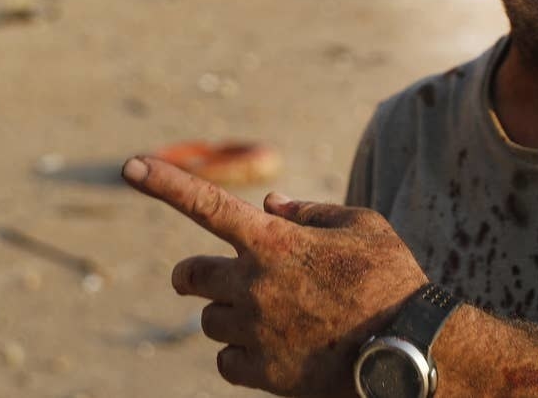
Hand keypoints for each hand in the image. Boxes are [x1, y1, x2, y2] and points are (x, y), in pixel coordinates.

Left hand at [122, 156, 428, 395]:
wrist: (408, 349)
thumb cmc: (391, 278)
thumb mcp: (361, 226)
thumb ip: (308, 212)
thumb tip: (267, 205)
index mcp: (274, 241)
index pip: (206, 204)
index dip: (166, 183)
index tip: (130, 166)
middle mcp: (253, 284)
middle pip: (191, 275)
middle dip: (193, 274)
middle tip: (203, 277)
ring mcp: (254, 331)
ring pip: (210, 320)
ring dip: (228, 314)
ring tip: (270, 316)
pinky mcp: (261, 372)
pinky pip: (225, 361)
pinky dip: (239, 354)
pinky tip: (272, 347)